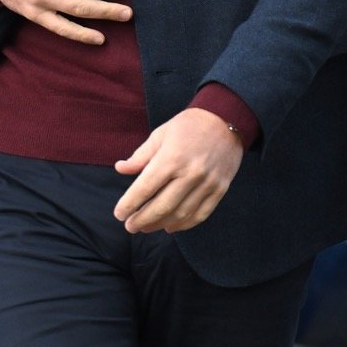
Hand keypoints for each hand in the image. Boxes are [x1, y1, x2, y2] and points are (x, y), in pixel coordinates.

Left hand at [113, 108, 241, 233]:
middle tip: (130, 226)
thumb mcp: (160, 134)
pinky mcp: (220, 189)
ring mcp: (207, 183)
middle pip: (162, 206)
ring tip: (146, 228)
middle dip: (142, 220)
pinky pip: (200, 214)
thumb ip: (141, 156)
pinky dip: (184, 225)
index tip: (119, 214)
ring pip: (181, 214)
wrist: (227, 119)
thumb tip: (120, 169)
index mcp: (172, 157)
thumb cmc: (189, 125)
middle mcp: (190, 173)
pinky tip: (171, 227)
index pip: (146, 188)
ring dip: (160, 225)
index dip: (129, 204)